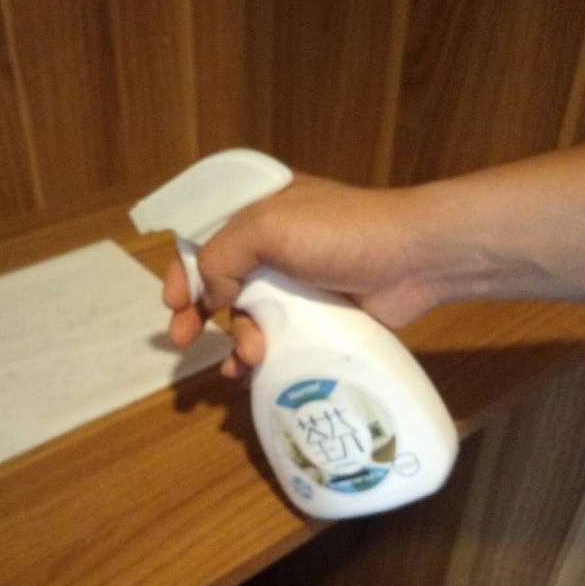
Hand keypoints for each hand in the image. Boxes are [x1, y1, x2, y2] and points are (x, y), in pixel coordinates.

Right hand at [163, 174, 441, 377]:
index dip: (182, 269)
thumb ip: (222, 257)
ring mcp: (297, 284)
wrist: (413, 259)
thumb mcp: (267, 228)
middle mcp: (273, 246)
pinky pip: (277, 338)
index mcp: (259, 214)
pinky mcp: (318, 316)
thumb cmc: (339, 234)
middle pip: (220, 281)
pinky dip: (261, 355)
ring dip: (235, 340)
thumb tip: (209, 295)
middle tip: (181, 339)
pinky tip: (253, 371)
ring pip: (246, 316)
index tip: (171, 302)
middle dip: (196, 312)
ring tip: (244, 359)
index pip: (205, 239)